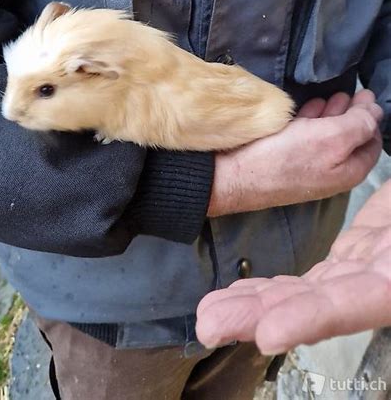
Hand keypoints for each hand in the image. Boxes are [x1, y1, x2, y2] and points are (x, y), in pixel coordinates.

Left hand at [197, 180, 390, 352]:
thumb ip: (385, 249)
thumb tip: (375, 258)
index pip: (352, 301)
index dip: (311, 318)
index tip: (268, 332)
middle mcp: (378, 285)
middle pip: (316, 306)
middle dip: (260, 316)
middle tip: (210, 324)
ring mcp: (363, 274)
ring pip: (303, 293)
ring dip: (253, 303)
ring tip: (209, 313)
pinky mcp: (354, 259)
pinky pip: (309, 277)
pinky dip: (272, 286)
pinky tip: (240, 294)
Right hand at [208, 89, 382, 215]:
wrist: (234, 177)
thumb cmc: (284, 158)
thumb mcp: (330, 138)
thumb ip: (358, 124)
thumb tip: (375, 111)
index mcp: (349, 170)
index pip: (372, 140)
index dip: (371, 116)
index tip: (365, 95)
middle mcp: (333, 172)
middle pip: (351, 138)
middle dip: (353, 114)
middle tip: (352, 92)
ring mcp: (309, 168)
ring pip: (328, 137)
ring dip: (332, 114)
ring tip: (332, 95)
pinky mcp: (287, 161)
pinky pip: (306, 138)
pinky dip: (311, 121)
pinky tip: (309, 108)